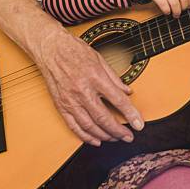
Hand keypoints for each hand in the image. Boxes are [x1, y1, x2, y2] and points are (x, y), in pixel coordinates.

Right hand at [35, 19, 143, 145]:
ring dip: (104, 136)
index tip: (139, 124)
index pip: (117, 100)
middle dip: (118, 131)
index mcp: (95, 77)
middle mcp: (82, 90)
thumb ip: (114, 78)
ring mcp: (70, 100)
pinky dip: (85, 136)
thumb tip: (127, 92)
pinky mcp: (61, 105)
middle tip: (128, 137)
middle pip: (103, 117)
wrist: (50, 48)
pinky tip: (95, 140)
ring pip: (89, 125)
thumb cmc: (74, 50)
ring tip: (115, 138)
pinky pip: (73, 126)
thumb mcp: (100, 59)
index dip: (130, 114)